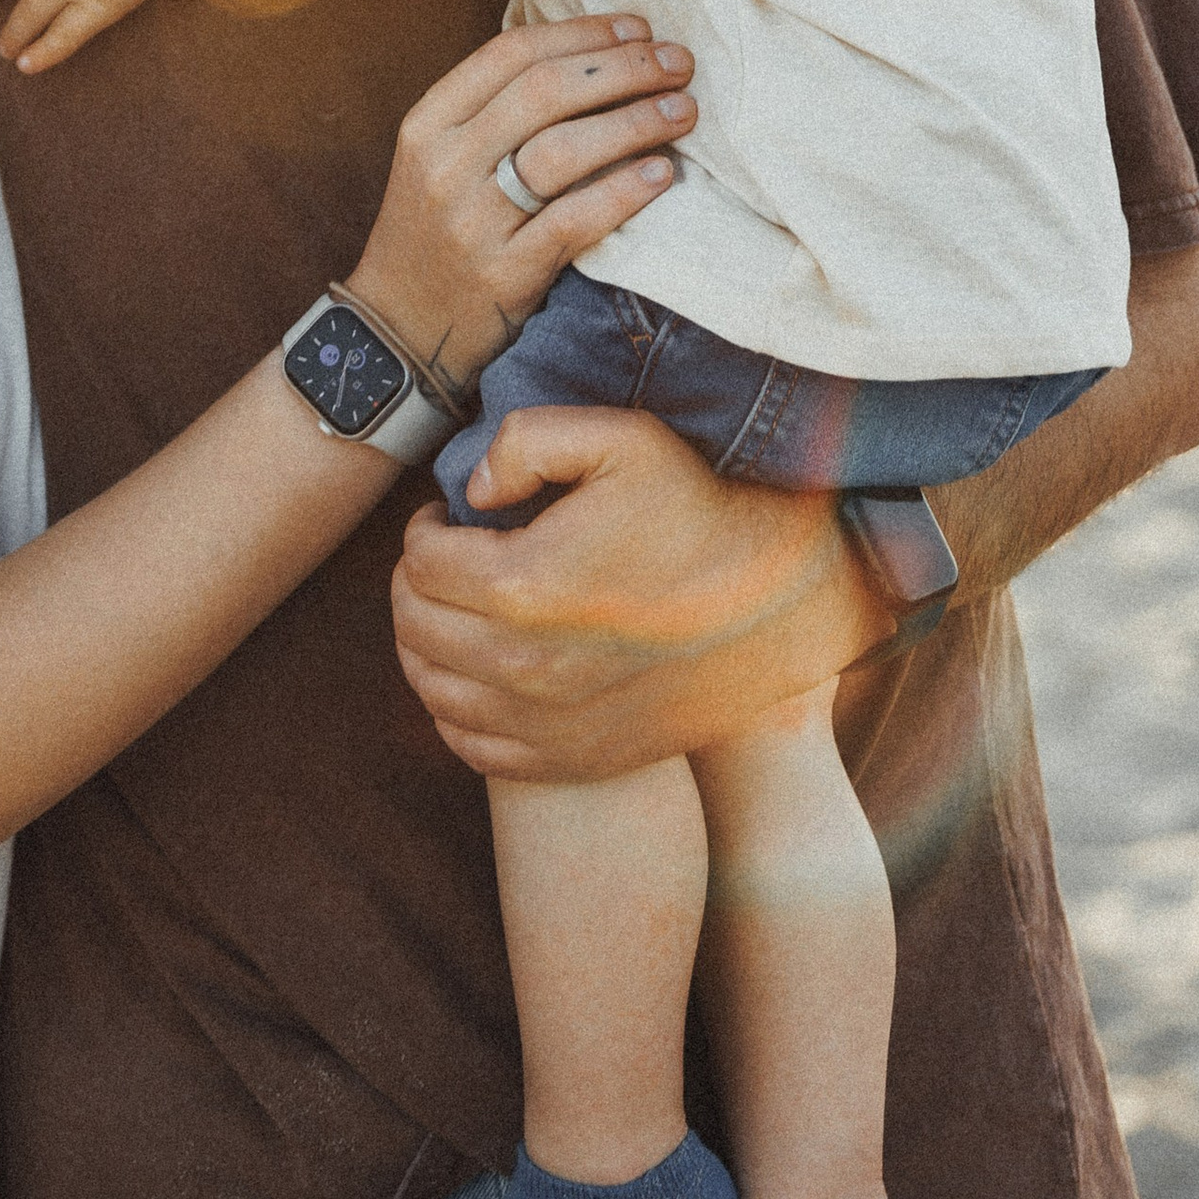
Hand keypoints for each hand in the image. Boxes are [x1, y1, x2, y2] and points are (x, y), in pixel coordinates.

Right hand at [341, 17, 695, 396]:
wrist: (399, 332)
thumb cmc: (436, 234)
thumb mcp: (439, 160)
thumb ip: (494, 111)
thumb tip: (594, 56)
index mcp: (428, 124)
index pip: (511, 53)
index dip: (583, 32)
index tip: (638, 28)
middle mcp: (446, 164)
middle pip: (546, 91)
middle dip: (624, 67)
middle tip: (679, 62)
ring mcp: (472, 220)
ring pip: (564, 150)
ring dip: (635, 121)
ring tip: (682, 110)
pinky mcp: (504, 272)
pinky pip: (575, 219)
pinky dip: (624, 190)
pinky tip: (662, 173)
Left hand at [390, 407, 893, 782]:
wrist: (782, 606)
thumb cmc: (702, 514)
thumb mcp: (623, 439)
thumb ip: (526, 440)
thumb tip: (469, 492)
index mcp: (523, 587)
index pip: (418, 564)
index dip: (424, 530)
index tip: (449, 517)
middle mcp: (525, 668)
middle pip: (415, 626)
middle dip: (417, 584)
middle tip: (446, 559)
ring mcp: (547, 724)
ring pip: (431, 688)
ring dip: (426, 643)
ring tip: (456, 608)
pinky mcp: (572, 759)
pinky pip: (468, 744)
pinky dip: (454, 706)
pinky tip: (478, 670)